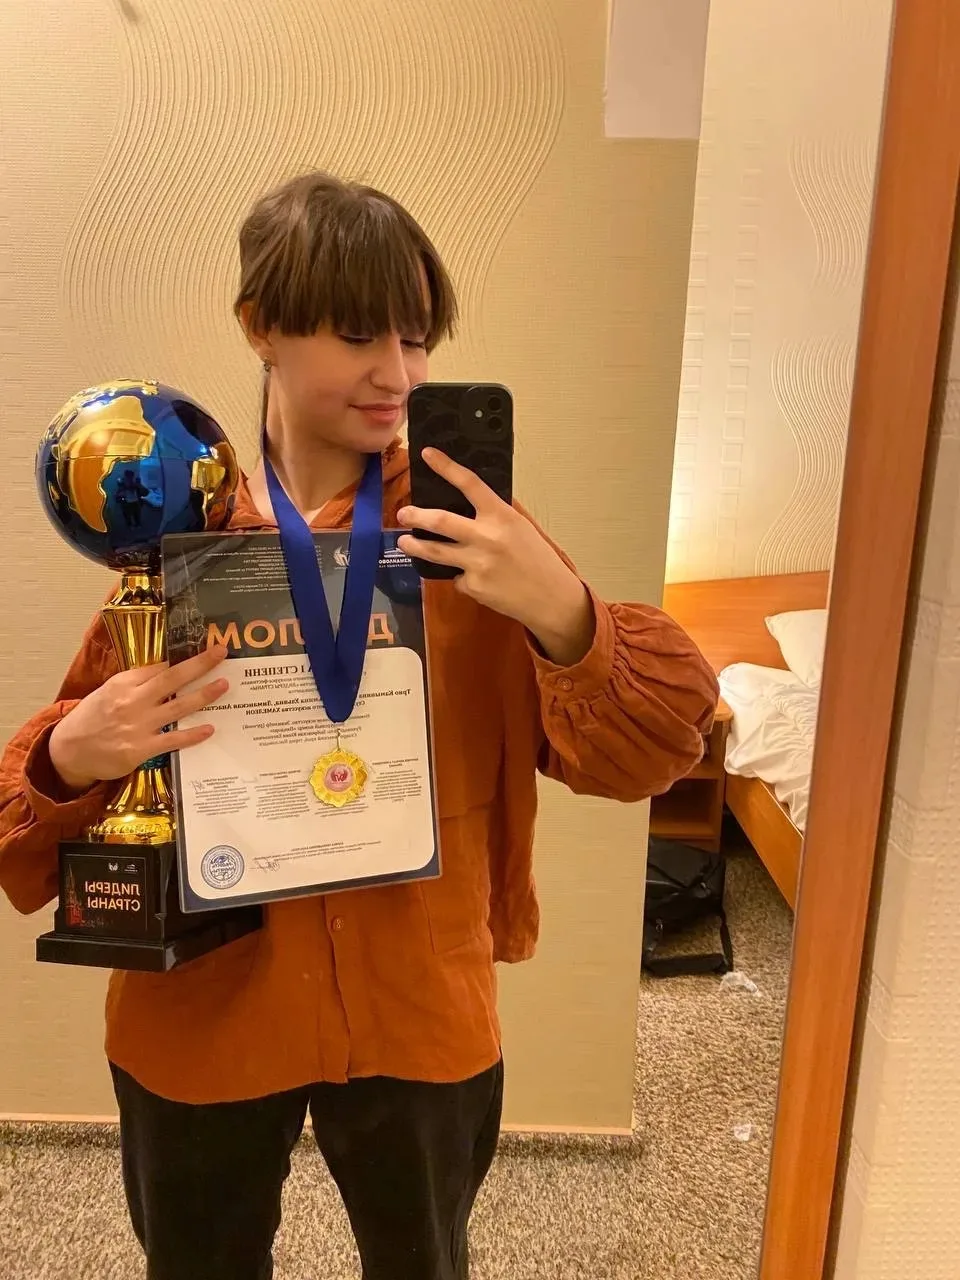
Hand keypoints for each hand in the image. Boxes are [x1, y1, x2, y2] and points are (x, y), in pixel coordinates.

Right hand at [49, 646, 229, 791]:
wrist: (69, 751)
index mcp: (123, 683)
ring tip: (224, 685)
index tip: (205, 649)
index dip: (184, 658)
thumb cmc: (92, 719)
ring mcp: (137, 726)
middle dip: (199, 665)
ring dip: (204, 695)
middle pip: (172, 679)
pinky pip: (173, 740)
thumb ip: (136, 683)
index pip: (160, 667)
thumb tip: (166, 672)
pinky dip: (193, 734)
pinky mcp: (140, 749)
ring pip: (178, 707)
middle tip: (221, 653)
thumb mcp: (109, 692)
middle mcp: (132, 701)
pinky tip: (210, 728)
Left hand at [397, 450, 595, 664]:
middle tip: (403, 513)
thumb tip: (473, 500)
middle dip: (415, 515)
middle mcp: (486, 537)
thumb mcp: (522, 528)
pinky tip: (475, 577)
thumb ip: (497, 514)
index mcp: (502, 516)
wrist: (551, 598)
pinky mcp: (473, 586)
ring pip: (434, 551)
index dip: (446, 466)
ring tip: (404, 541)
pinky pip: (456, 577)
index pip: (470, 484)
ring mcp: (477, 564)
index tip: (427, 454)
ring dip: (414, 545)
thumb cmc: (538, 559)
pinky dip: (460, 575)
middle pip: (440, 521)